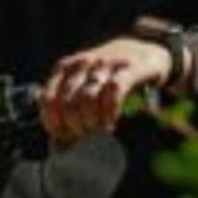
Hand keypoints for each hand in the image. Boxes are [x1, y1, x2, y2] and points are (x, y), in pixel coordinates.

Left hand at [36, 37, 171, 148]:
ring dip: (90, 121)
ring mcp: (106, 63)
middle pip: (67, 102)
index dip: (52, 122)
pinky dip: (109, 110)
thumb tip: (58, 147)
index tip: (62, 137)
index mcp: (67, 67)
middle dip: (74, 126)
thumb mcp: (87, 84)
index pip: (48, 98)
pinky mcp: (129, 67)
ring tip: (98, 132)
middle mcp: (83, 63)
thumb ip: (71, 108)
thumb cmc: (112, 75)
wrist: (149, 50)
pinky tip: (112, 122)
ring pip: (87, 97)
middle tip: (85, 137)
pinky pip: (114, 91)